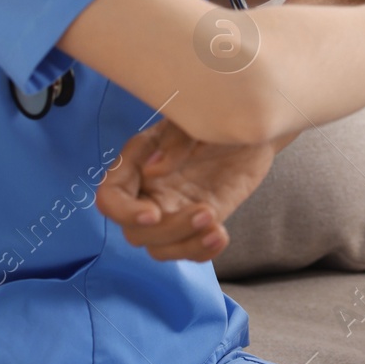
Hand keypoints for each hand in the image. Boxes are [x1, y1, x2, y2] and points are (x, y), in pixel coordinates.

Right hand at [96, 119, 281, 261]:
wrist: (254, 124)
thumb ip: (173, 142)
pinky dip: (202, 251)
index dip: (123, 212)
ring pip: (159, 248)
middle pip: (135, 231)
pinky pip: (189, 250)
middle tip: (204, 212)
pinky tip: (221, 235)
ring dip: (186, 245)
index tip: (153, 214)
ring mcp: (173, 209)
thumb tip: (152, 170)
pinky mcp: (199, 221)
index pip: (110, 197)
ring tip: (216, 227)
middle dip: (168, 230)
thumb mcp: (195, 120)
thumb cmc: (218, 112)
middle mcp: (149, 190)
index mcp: (138, 161)